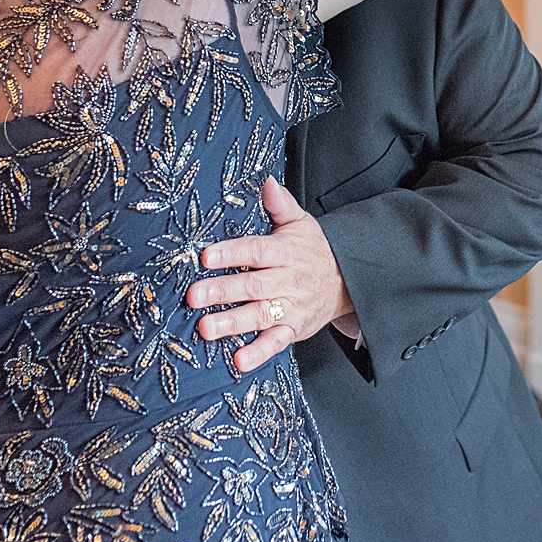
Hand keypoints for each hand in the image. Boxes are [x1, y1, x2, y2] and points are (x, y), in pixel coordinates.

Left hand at [190, 177, 355, 373]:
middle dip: (222, 291)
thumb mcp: (301, 223)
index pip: (256, 251)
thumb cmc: (314, 250)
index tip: (205, 257)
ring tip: (206, 329)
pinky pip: (276, 343)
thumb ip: (280, 204)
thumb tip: (266, 180)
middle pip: (253, 285)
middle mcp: (289, 280)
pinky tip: (239, 360)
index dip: (231, 253)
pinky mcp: (294, 330)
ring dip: (232, 323)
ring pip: (260, 315)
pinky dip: (258, 353)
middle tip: (194, 296)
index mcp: (286, 252)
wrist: (348, 281)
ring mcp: (291, 307)